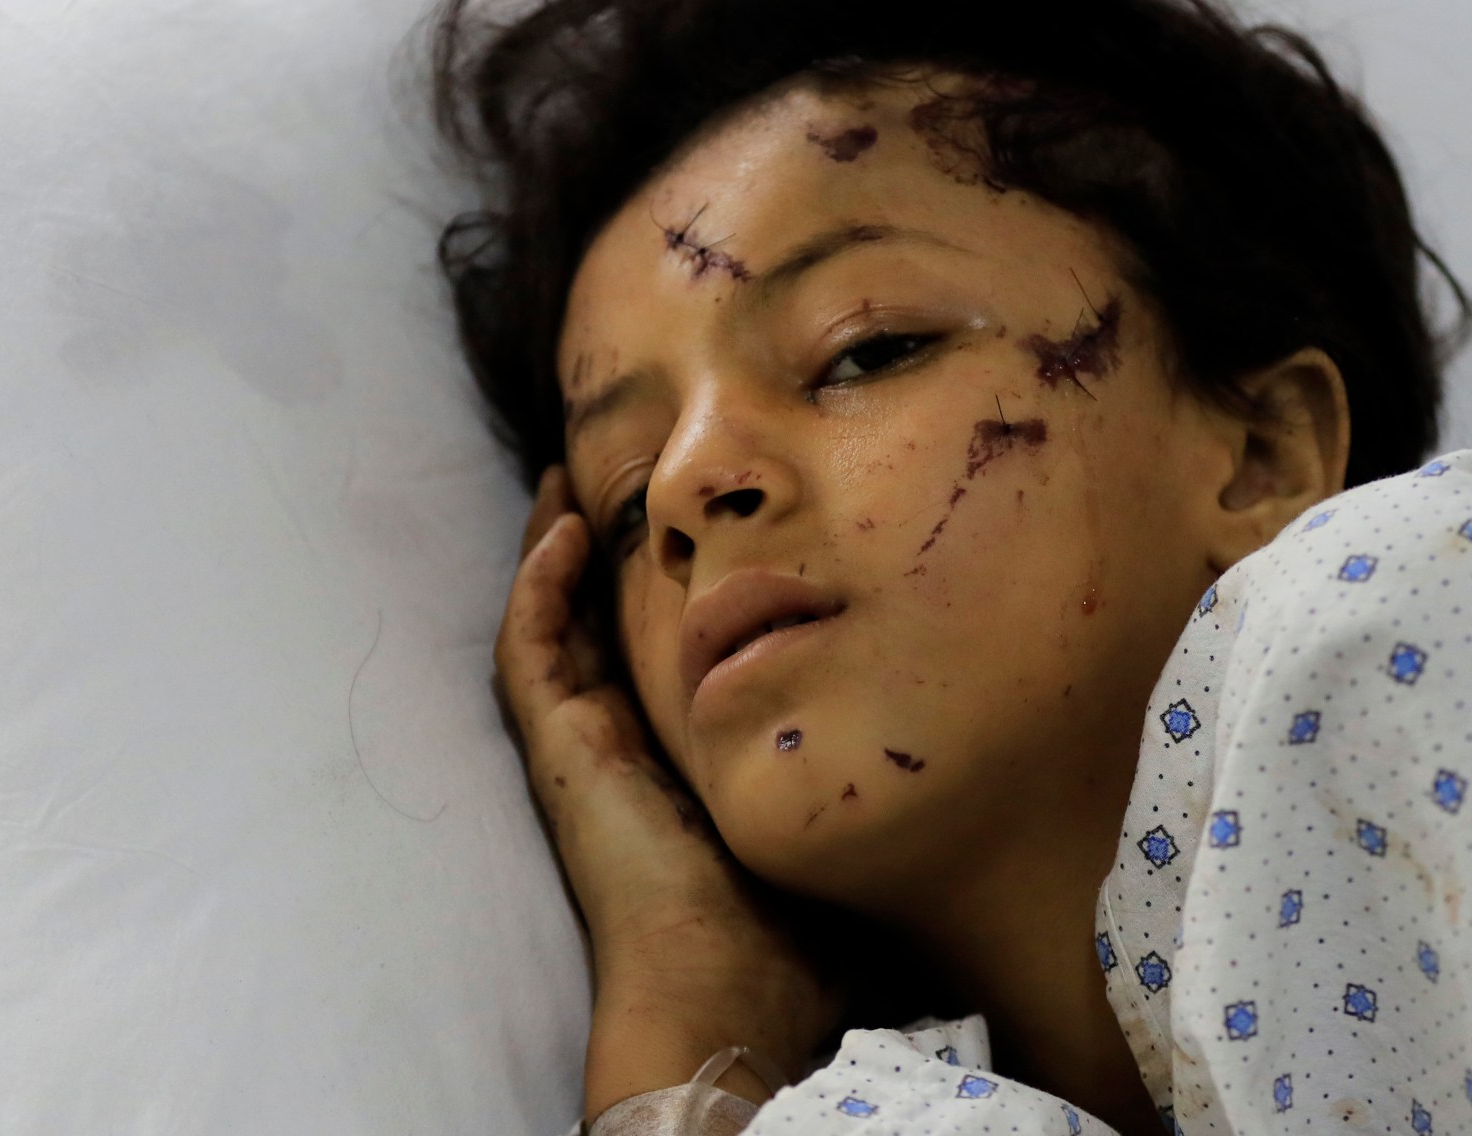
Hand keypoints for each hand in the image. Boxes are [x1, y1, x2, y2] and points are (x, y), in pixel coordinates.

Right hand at [496, 467, 843, 1119]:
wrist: (734, 989)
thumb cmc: (799, 941)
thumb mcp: (842, 832)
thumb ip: (866, 787)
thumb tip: (941, 760)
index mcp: (687, 770)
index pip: (663, 666)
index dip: (664, 601)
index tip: (690, 535)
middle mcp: (629, 753)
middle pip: (597, 634)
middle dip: (600, 559)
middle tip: (609, 483)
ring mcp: (587, 749)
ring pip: (551, 628)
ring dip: (551, 554)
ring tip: (565, 483)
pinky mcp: (563, 750)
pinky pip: (529, 648)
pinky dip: (536, 584)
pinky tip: (561, 526)